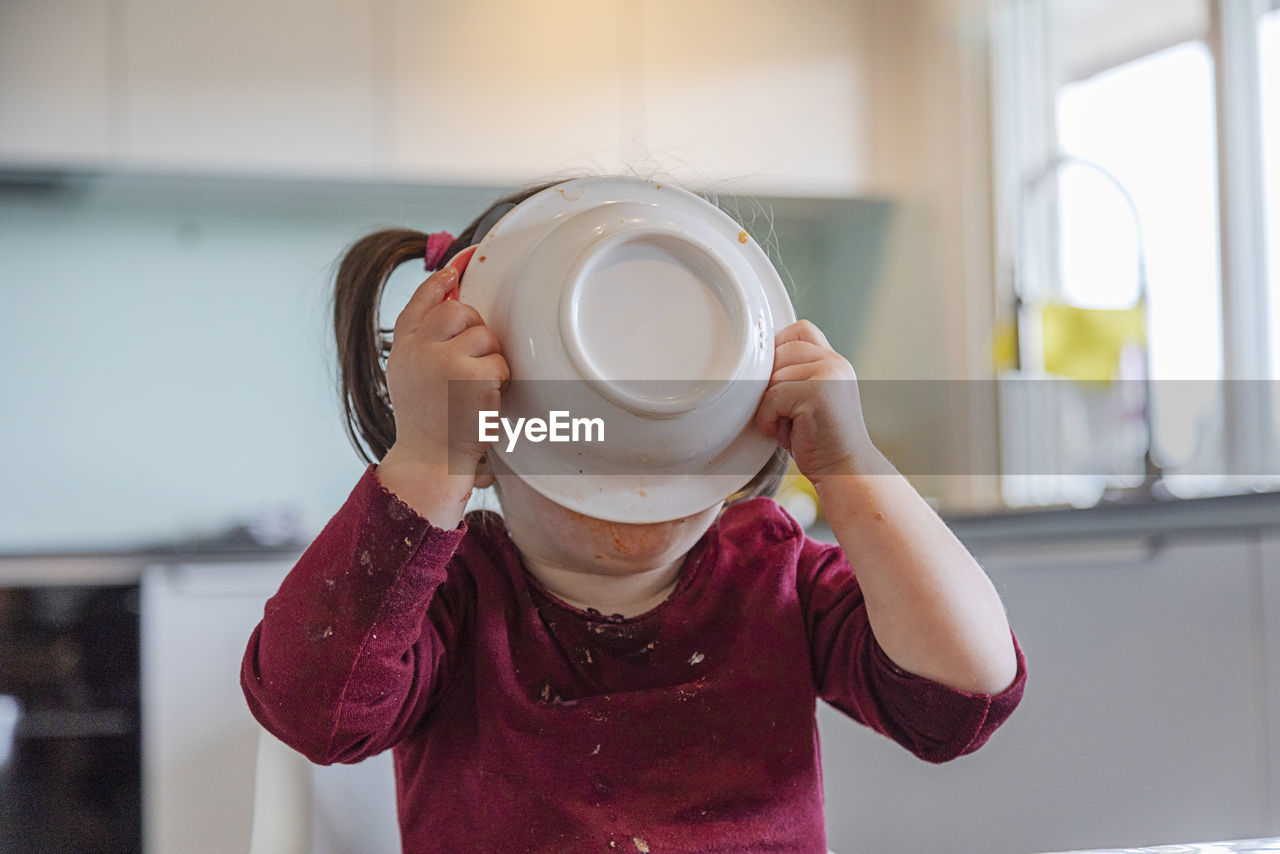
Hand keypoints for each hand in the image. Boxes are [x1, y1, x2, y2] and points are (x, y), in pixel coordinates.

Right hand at [382, 246, 507, 479]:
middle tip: (472, 363)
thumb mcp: (412, 377)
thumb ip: (424, 343)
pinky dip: (499, 380)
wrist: (429, 462)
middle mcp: (418, 350)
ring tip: (473, 390)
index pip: (420, 303)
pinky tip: (482, 401)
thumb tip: (451, 302)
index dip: (439, 283)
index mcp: (402, 349)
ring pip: (485, 336)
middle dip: (474, 331)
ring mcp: (445, 361)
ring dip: (489, 360)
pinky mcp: (472, 376)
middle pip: (460, 312)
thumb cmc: (428, 423)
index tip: (453, 271)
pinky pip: (499, 361)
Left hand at [754, 320, 878, 482]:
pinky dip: (770, 419)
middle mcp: (834, 362)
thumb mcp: (808, 399)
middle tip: (786, 414)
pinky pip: (773, 397)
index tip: (778, 383)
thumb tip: (753, 361)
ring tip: (791, 426)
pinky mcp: (818, 393)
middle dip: (772, 385)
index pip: (800, 330)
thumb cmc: (819, 441)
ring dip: (771, 406)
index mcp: (833, 361)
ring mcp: (829, 375)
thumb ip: (794, 375)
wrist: (844, 471)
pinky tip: (785, 435)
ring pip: (772, 376)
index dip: (780, 351)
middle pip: (779, 352)